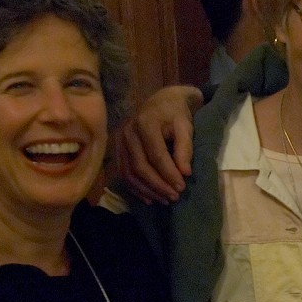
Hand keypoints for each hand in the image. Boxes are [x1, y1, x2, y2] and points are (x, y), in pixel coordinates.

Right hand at [116, 85, 202, 203]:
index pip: (156, 155)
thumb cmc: (175, 114)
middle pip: (140, 166)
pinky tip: (149, 198)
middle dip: (158, 185)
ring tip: (164, 200)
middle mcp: (128, 133)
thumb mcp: (185, 126)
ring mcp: (119, 142)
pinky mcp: (117, 150)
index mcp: (145, 123)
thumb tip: (185, 173)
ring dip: (147, 190)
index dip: (168, 173)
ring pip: (129, 173)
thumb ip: (185, 148)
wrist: (161, 101)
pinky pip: (123, 173)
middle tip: (174, 197)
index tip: (182, 187)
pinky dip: (136, 188)